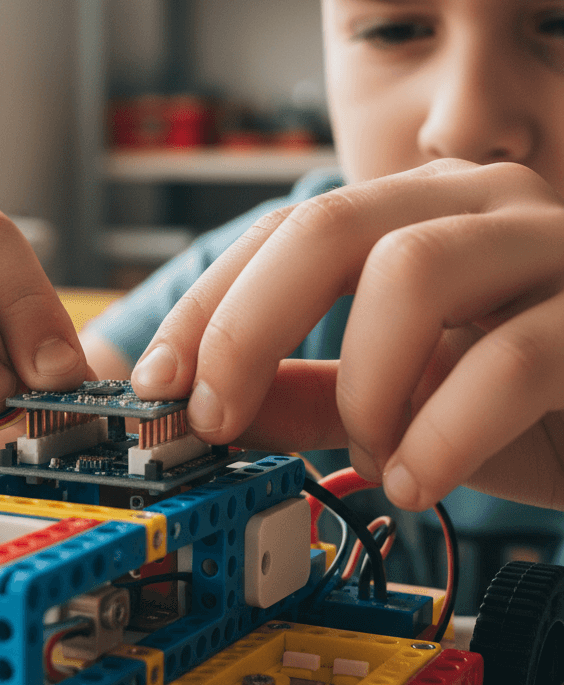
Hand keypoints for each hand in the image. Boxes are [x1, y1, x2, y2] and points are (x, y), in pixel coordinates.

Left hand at [130, 158, 563, 512]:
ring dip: (361, 382)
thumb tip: (206, 403)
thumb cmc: (538, 404)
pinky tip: (414, 480)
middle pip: (327, 225)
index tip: (160, 382)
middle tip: (213, 415)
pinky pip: (510, 359)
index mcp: (418, 211)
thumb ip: (311, 390)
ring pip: (412, 271)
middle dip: (246, 326)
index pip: (283, 231)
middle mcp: (480, 204)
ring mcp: (553, 246)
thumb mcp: (404, 399)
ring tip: (367, 451)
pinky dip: (441, 431)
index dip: (211, 305)